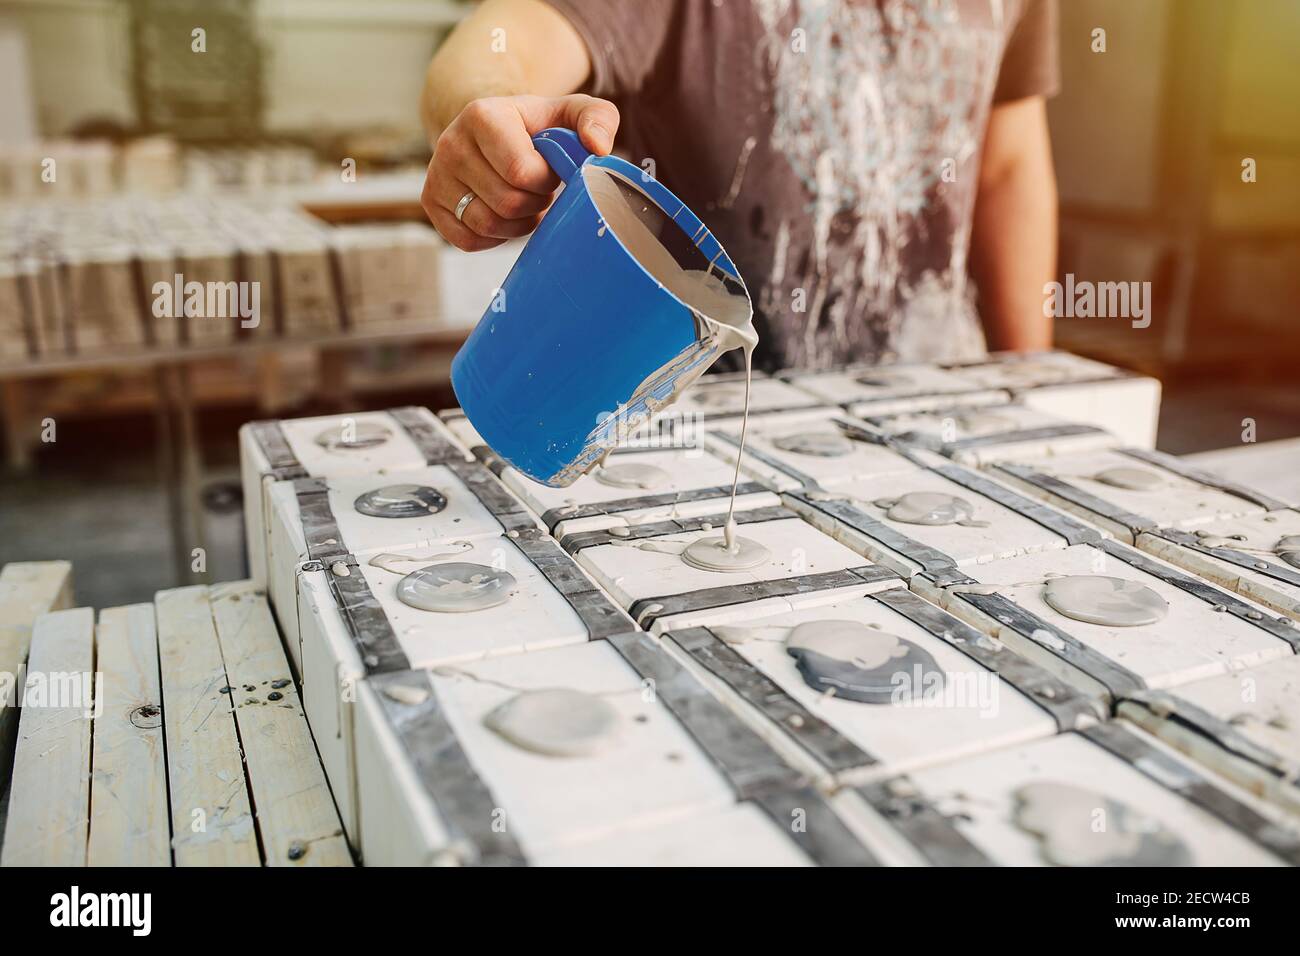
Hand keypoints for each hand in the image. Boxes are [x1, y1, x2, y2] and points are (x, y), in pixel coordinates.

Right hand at [422, 93, 618, 250]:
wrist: (488, 130)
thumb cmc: (535, 126)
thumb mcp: (569, 113)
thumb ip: (597, 118)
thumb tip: (598, 149)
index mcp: (483, 115)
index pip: (522, 172)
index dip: (546, 181)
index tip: (549, 169)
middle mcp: (451, 143)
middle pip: (508, 203)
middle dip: (534, 203)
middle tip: (538, 189)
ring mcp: (436, 175)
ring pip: (488, 225)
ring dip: (517, 223)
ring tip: (523, 201)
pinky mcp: (431, 203)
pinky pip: (468, 241)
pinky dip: (494, 238)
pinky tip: (502, 214)